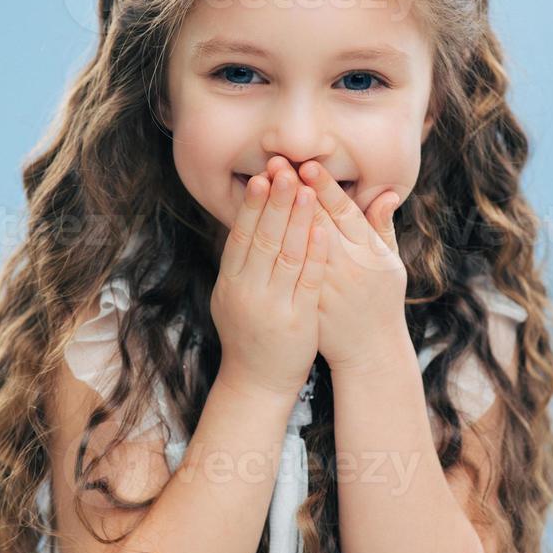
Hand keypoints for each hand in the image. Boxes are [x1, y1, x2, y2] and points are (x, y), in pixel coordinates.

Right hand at [210, 167, 327, 399]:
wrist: (256, 381)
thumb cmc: (247, 332)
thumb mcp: (231, 297)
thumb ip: (239, 262)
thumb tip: (243, 222)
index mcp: (229, 283)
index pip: (240, 236)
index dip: (251, 206)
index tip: (261, 177)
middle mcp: (247, 292)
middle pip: (262, 239)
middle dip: (274, 203)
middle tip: (283, 171)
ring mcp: (273, 306)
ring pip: (285, 256)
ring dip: (297, 221)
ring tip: (306, 191)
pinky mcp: (298, 320)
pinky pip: (307, 281)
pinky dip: (314, 254)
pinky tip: (322, 231)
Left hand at [265, 158, 407, 375]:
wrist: (369, 350)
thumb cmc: (382, 299)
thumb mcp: (390, 262)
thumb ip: (383, 227)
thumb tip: (389, 193)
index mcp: (367, 251)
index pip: (344, 213)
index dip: (325, 188)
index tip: (307, 165)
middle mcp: (344, 266)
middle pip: (315, 221)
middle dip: (294, 191)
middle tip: (276, 163)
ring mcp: (322, 285)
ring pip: (295, 243)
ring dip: (276, 212)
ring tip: (262, 184)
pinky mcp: (304, 301)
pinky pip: (283, 270)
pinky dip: (269, 247)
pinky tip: (254, 224)